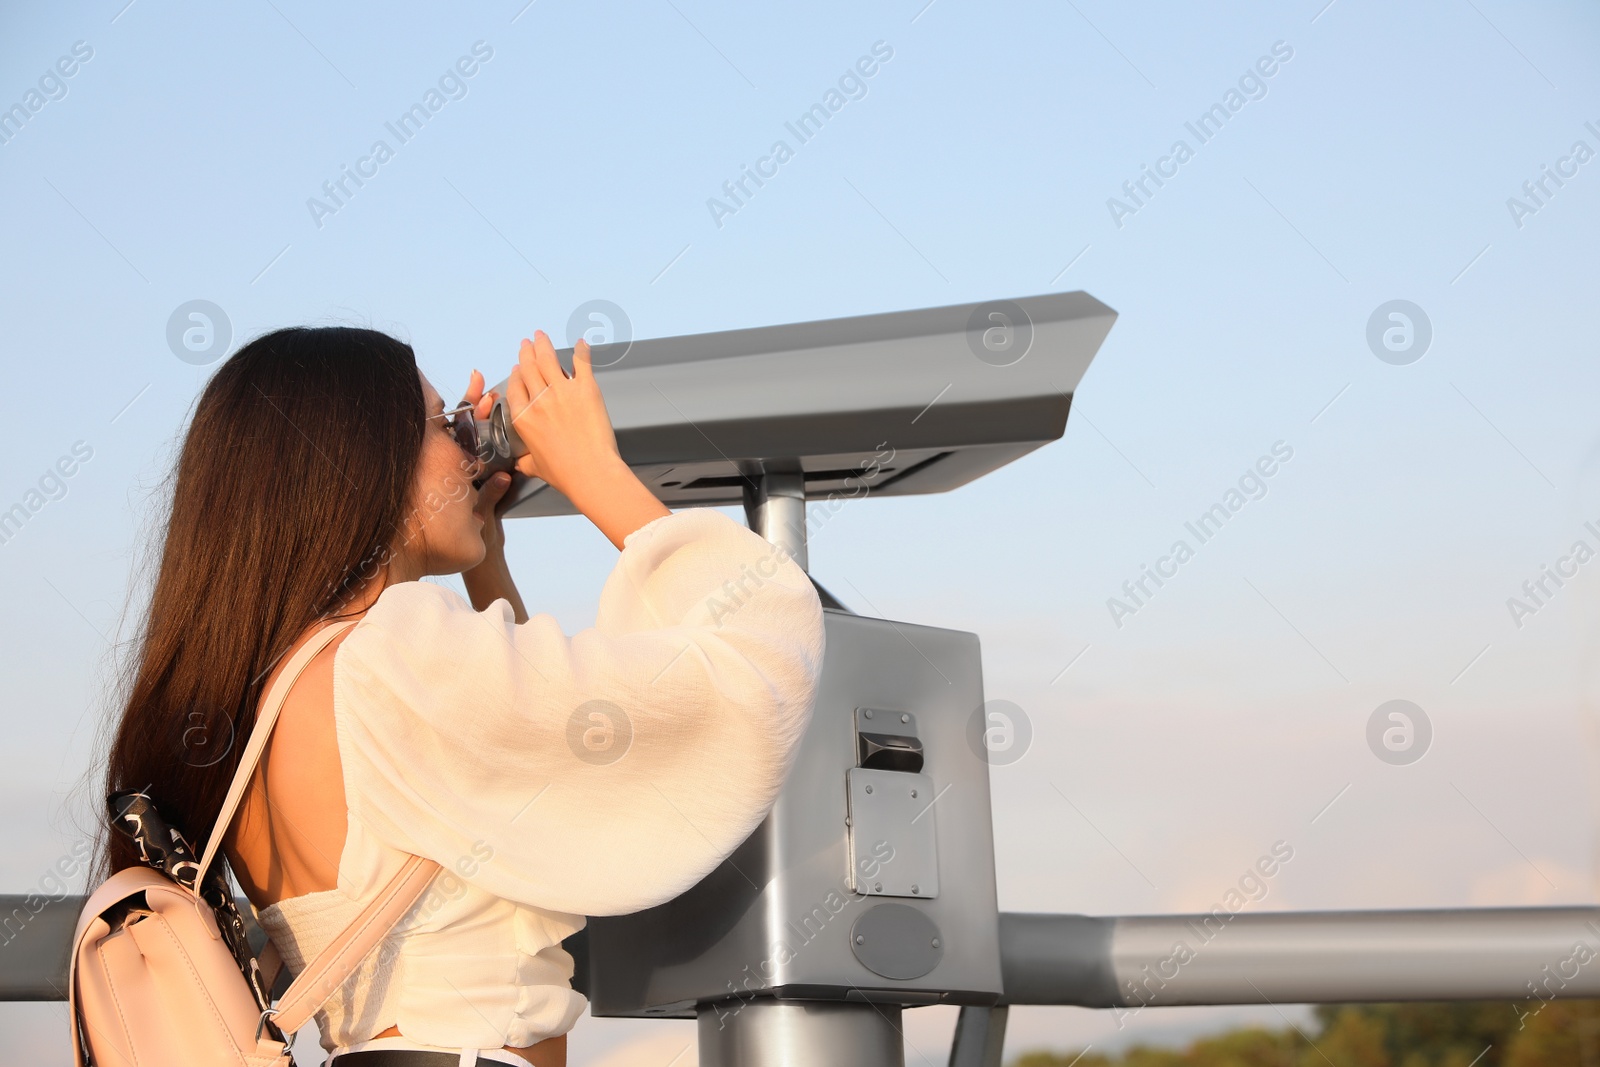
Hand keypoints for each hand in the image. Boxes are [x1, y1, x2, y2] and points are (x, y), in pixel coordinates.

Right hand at [503, 330, 669, 548]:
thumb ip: (524, 461)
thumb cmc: (564, 473)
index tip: (518, 367)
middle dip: (527, 353)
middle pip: (528, 368)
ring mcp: (561, 392)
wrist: (590, 471)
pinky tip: (581, 343)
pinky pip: (581, 363)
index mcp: (524, 418)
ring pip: (547, 360)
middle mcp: (538, 401)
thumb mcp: (535, 467)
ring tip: (540, 336)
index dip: (516, 374)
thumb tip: (519, 463)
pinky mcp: (585, 389)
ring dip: (543, 345)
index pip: (515, 388)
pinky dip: (581, 351)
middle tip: (527, 343)